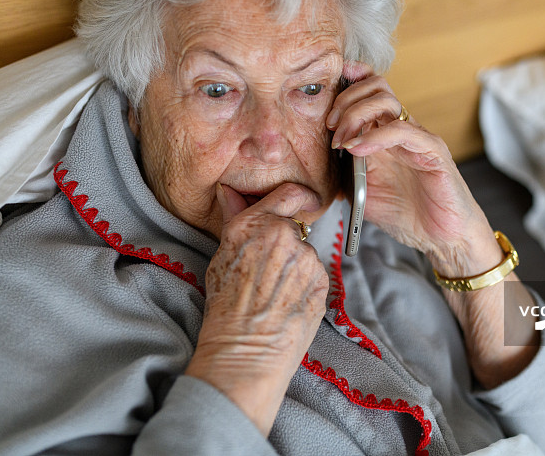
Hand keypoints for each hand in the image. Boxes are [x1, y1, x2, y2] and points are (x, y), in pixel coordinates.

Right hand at [185, 182, 328, 434]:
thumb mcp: (221, 257)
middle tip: (269, 272)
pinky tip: (288, 304)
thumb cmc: (226, 309)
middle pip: (295, 229)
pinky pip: (315, 276)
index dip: (298, 196)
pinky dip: (305, 286)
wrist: (246, 352)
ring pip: (305, 254)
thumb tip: (230, 191)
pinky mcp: (323, 280)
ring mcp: (307, 257)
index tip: (303, 201)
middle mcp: (284, 234)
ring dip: (296, 267)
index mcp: (254, 224)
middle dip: (286, 244)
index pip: (289, 193)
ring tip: (275, 295)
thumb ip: (233, 220)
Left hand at [328, 61, 500, 276]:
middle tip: (330, 127)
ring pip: (387, 101)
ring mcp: (418, 137)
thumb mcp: (363, 194)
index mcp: (385, 135)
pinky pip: (402, 130)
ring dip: (355, 115)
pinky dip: (374, 137)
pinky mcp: (432, 151)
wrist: (441, 238)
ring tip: (342, 142)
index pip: (368, 92)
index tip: (323, 96)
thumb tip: (319, 163)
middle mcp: (401, 130)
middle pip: (375, 87)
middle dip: (345, 100)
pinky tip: (357, 150)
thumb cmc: (408, 215)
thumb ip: (344, 175)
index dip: (347, 84)